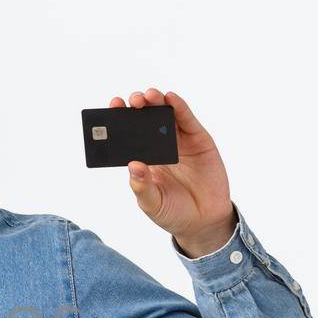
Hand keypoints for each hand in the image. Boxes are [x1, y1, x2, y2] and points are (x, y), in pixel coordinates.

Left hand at [111, 88, 235, 256]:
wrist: (204, 221)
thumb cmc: (174, 212)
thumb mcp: (152, 204)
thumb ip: (142, 187)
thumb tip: (133, 166)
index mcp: (143, 158)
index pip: (127, 134)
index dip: (119, 119)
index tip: (112, 107)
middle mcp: (158, 145)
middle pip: (145, 118)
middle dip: (137, 106)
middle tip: (132, 101)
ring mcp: (179, 141)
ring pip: (165, 114)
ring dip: (156, 101)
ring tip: (148, 96)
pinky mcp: (198, 140)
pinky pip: (187, 120)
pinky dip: (179, 107)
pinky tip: (171, 98)